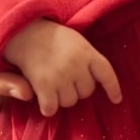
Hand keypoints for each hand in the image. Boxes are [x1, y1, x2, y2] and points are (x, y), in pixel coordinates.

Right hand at [4, 19, 121, 116]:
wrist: (23, 31)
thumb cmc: (50, 38)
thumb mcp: (75, 41)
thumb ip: (87, 58)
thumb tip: (97, 83)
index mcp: (87, 51)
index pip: (107, 74)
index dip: (113, 88)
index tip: (116, 99)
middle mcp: (77, 64)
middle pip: (86, 92)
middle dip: (76, 88)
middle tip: (63, 76)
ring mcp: (61, 75)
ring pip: (69, 102)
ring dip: (61, 97)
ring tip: (51, 81)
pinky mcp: (44, 85)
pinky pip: (51, 108)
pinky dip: (47, 106)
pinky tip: (42, 95)